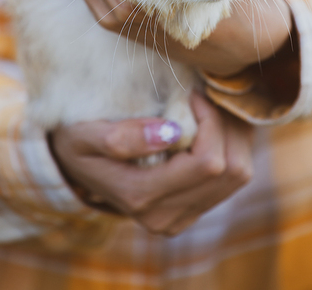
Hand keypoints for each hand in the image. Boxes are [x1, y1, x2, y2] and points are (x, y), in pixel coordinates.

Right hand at [50, 92, 252, 235]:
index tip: (192, 93)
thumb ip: (121, 137)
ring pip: (239, 175)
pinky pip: (233, 179)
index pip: (209, 163)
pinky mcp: (192, 210)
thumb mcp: (84, 134)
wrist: (73, 165)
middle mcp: (165, 217)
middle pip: (231, 170)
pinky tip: (212, 124)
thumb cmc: (76, 140)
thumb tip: (170, 133)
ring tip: (210, 107)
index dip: (211, 121)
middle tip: (204, 95)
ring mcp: (181, 218)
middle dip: (226, 125)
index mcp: (141, 197)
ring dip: (233, 135)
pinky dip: (232, 146)